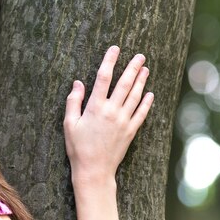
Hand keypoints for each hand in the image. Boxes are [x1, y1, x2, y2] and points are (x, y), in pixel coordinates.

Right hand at [63, 46, 153, 187]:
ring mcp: (123, 121)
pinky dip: (146, 103)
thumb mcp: (69, 124)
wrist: (94, 170)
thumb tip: (78, 83)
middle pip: (124, 83)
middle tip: (140, 56)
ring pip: (135, 96)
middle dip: (132, 67)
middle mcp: (111, 111)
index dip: (110, 61)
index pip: (103, 77)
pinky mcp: (130, 131)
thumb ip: (73, 101)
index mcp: (95, 107)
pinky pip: (141, 113)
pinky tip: (150, 94)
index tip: (115, 49)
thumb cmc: (78, 148)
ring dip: (141, 81)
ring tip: (145, 69)